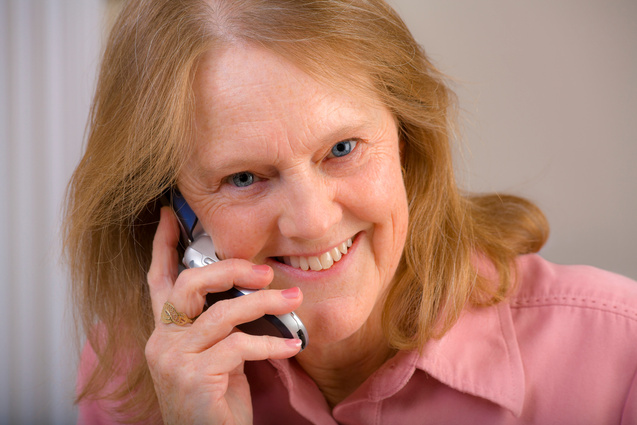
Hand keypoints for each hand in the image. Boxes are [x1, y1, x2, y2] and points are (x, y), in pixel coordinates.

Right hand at [145, 207, 302, 424]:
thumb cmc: (217, 400)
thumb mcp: (217, 356)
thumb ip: (221, 324)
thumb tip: (255, 289)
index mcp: (166, 332)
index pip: (158, 280)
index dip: (163, 246)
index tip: (169, 215)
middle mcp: (162, 341)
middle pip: (189, 283)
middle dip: (230, 269)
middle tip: (264, 271)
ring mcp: (174, 359)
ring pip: (222, 312)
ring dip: (264, 303)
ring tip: (293, 299)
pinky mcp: (194, 376)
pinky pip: (239, 346)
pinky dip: (271, 345)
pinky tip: (292, 347)